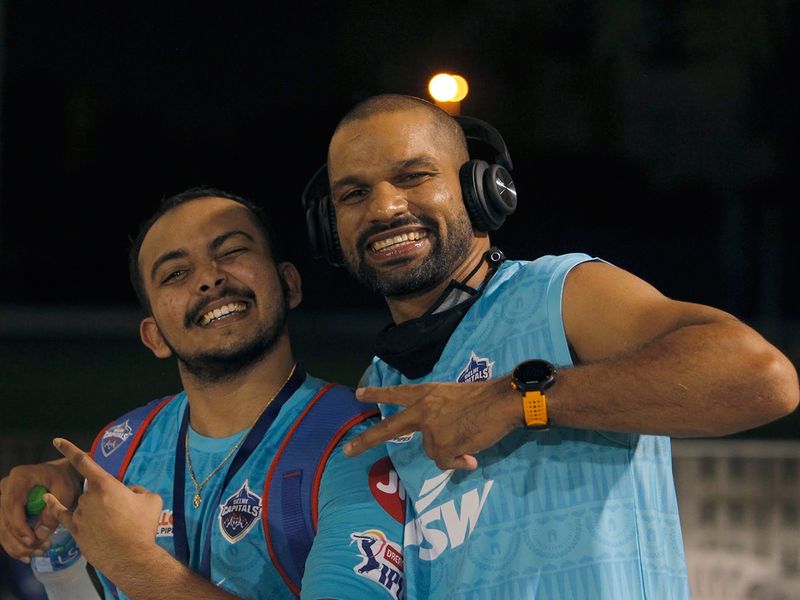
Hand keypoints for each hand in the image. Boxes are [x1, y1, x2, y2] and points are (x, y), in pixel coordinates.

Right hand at [0, 457, 82, 561]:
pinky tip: (26, 555)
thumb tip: (40, 535)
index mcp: (19, 478)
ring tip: (35, 554)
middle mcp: (6, 487)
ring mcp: (3, 498)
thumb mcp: (65, 491)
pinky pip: (5, 529)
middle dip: (20, 540)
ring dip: (17, 545)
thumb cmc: (65, 480)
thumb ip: (54, 511)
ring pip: (2, 528)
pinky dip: (14, 544)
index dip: (20, 526)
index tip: (33, 541)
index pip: (12, 506)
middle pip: (5, 520)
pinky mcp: (5, 509)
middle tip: (39, 550)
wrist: (62, 475)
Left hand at [45, 438, 162, 576]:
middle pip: (93, 490)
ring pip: (86, 505)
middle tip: (123, 514)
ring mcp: (80, 514)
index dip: (69, 449)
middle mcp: (88, 497)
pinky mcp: (75, 530)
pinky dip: (55, 506)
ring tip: (115, 527)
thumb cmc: (143, 526)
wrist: (132, 556)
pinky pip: (62, 515)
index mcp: (106, 485)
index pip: (84, 462)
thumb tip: (128, 492)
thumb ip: (137, 490)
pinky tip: (48, 499)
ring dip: (97, 511)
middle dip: (106, 498)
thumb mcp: (151, 499)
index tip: (56, 440)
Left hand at [343, 376, 522, 469]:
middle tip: (346, 451)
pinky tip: (471, 452)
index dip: (377, 393)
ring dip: (450, 450)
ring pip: (434, 452)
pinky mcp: (441, 446)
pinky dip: (459, 461)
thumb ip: (439, 414)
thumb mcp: (452, 396)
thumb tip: (444, 448)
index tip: (359, 394)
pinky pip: (447, 463)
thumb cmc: (484, 397)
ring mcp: (430, 429)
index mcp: (426, 393)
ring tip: (469, 436)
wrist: (501, 401)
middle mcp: (422, 410)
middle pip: (390, 428)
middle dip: (366, 441)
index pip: (396, 392)